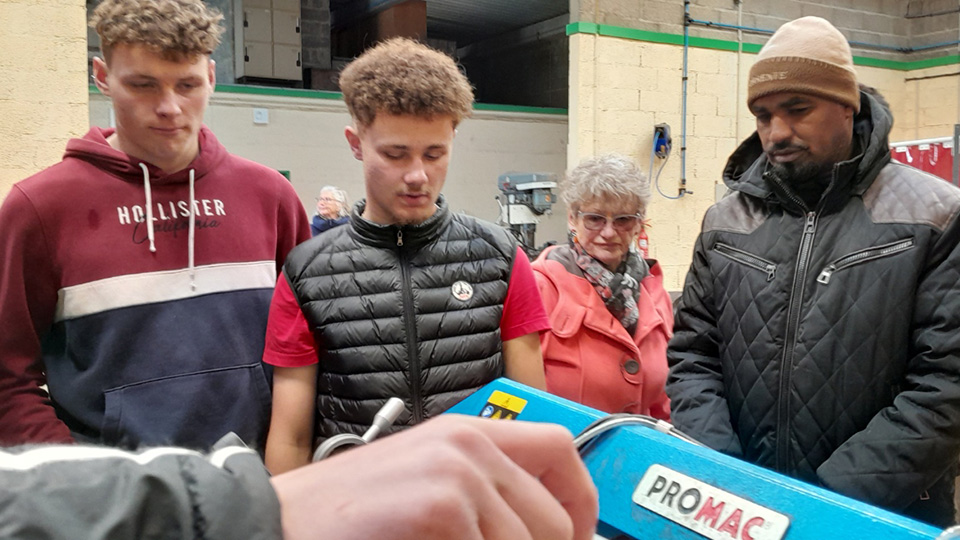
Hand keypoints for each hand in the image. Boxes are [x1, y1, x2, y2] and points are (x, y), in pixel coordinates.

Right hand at [270, 414, 597, 539]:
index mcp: (466, 432)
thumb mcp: (424, 484)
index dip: (581, 502)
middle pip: (555, 519)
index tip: (578, 537)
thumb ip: (481, 496)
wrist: (276, 523)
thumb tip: (545, 528)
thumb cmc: (346, 514)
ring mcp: (456, 476)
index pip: (560, 450)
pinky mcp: (438, 508)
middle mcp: (468, 445)